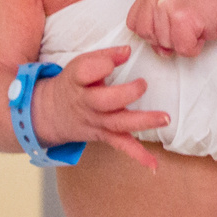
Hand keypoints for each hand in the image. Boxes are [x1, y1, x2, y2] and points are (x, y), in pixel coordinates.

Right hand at [33, 46, 166, 167]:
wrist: (51, 113)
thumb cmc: (73, 84)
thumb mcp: (80, 65)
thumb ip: (105, 56)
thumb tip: (128, 51)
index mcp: (77, 81)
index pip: (86, 71)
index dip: (102, 64)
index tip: (118, 58)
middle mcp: (87, 103)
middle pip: (104, 101)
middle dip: (126, 94)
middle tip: (143, 84)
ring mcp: (96, 122)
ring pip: (118, 124)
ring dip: (143, 121)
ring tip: (164, 118)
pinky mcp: (104, 135)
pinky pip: (121, 146)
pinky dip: (138, 156)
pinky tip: (154, 165)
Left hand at [127, 0, 216, 56]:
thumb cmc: (198, 7)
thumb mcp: (168, 12)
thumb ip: (154, 29)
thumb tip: (159, 50)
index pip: (134, 25)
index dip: (153, 32)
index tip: (169, 24)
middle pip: (148, 37)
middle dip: (167, 38)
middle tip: (183, 25)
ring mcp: (168, 5)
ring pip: (165, 44)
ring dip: (182, 42)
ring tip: (192, 26)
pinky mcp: (184, 18)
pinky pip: (183, 48)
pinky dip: (194, 46)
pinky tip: (199, 31)